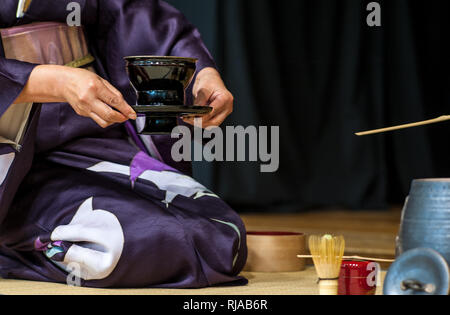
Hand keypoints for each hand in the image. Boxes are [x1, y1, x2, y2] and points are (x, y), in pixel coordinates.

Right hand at [16, 65, 135, 127]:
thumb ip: (113, 92)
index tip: (133, 114)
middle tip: (127, 116)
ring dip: (114, 121)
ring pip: (104, 122)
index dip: (126, 109)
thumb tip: (125, 105)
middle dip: (121, 118)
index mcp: (95, 87)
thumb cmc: (82, 78)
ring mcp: (84, 108)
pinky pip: (97, 119)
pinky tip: (106, 112)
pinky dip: (105, 118)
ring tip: (117, 115)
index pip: (114, 101)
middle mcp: (88, 99)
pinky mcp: (82, 113)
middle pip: (109, 115)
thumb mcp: (100, 80)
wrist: (63, 82)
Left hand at [183, 67, 233, 127]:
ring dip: (200, 124)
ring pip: (212, 125)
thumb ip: (199, 102)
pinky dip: (202, 122)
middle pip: (213, 122)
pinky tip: (193, 119)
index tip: (190, 117)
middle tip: (187, 119)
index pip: (212, 112)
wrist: (211, 79)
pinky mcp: (220, 115)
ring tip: (189, 119)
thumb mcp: (203, 89)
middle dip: (199, 122)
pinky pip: (211, 123)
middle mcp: (227, 107)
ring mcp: (224, 112)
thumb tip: (194, 113)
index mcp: (225, 99)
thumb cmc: (209, 81)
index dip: (200, 117)